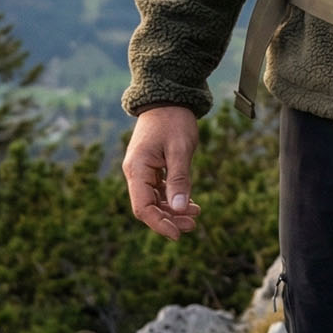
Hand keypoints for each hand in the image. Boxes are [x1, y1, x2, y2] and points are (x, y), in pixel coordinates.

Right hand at [123, 105, 202, 240]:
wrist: (168, 97)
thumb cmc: (174, 120)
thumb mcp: (180, 149)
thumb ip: (179, 179)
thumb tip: (179, 209)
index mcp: (137, 169)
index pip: (143, 208)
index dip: (160, 224)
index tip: (178, 234)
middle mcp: (136, 172)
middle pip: (148, 207)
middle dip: (169, 219)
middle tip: (193, 224)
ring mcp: (143, 170)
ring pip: (154, 200)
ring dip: (173, 210)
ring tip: (196, 215)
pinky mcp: (151, 167)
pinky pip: (159, 190)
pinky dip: (173, 198)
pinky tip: (190, 204)